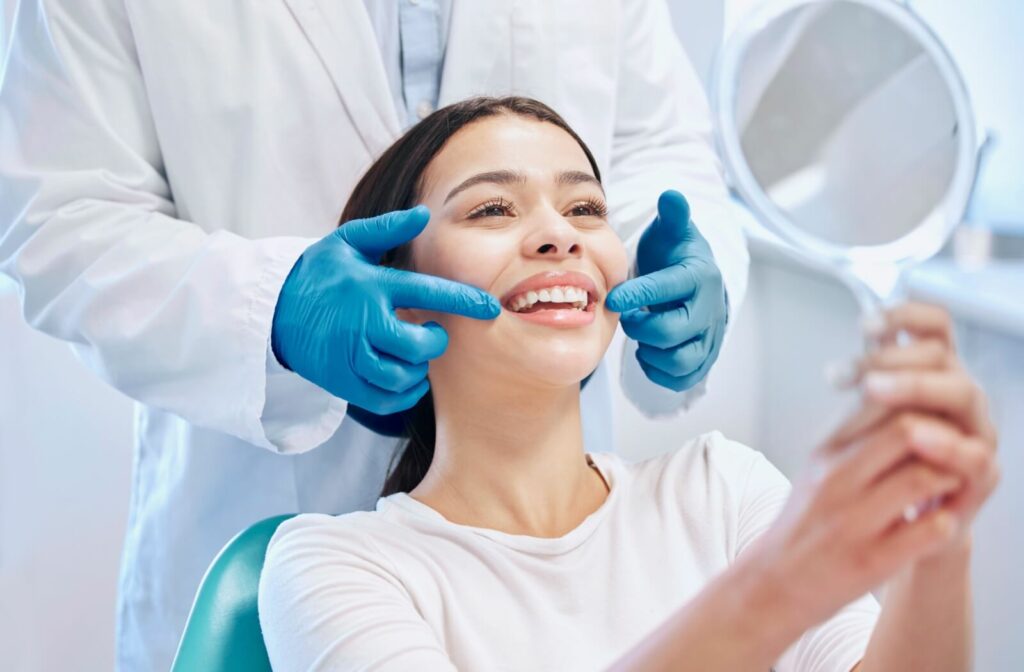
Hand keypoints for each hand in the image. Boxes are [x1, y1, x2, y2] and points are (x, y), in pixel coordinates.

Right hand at [271, 206, 499, 414]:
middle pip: (417, 345)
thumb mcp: (347, 242)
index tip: (490, 308)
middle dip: (435, 341)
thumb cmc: (318, 273)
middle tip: (432, 333)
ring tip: (416, 355)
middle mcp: (361, 323)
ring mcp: (349, 356)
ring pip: (401, 376)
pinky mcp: (340, 381)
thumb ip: (387, 229)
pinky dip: (404, 394)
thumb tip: (424, 215)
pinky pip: (383, 400)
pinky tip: (407, 378)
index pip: (427, 292)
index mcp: (370, 286)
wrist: (270, 310)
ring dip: (419, 370)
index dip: (463, 301)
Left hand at [605, 190, 726, 391]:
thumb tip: (670, 195)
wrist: (697, 282)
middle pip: (672, 331)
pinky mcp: (703, 358)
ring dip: (651, 352)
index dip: (639, 294)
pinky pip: (683, 378)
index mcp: (698, 276)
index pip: (669, 288)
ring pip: (681, 360)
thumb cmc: (675, 255)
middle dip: (641, 326)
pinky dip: (660, 372)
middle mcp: (708, 310)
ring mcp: (708, 337)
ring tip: (640, 334)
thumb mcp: (672, 232)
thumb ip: (672, 216)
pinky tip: (647, 353)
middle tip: (627, 316)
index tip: (613, 298)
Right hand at [749, 303, 998, 629]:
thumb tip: (899, 401)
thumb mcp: (818, 470)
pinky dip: (946, 523)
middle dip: (943, 438)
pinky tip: (938, 524)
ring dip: (950, 480)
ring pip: (923, 477)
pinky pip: (930, 530)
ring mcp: (853, 521)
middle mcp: (835, 480)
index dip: (920, 405)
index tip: (935, 421)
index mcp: (825, 453)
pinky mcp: (872, 560)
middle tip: (953, 452)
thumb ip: (856, 438)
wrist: (773, 583)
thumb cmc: (805, 523)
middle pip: (907, 431)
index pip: (881, 401)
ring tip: (948, 487)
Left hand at [846, 303, 999, 552]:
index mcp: (935, 373)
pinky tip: (916, 436)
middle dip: (892, 358)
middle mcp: (959, 395)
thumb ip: (865, 388)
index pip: (933, 326)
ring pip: (962, 393)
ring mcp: (975, 431)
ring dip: (917, 387)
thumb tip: (842, 362)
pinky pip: (977, 452)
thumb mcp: (865, 421)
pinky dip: (947, 443)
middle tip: (852, 372)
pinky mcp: (983, 474)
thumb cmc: (881, 465)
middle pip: (941, 355)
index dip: (905, 316)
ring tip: (874, 391)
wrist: (899, 528)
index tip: (863, 324)